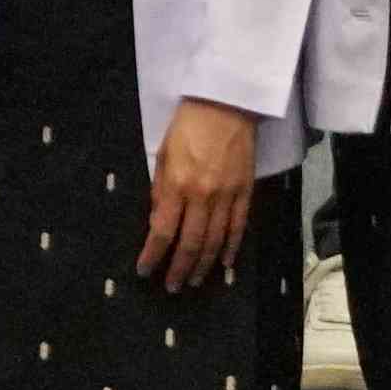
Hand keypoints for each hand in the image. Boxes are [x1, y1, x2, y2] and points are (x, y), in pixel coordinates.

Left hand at [135, 97, 257, 291]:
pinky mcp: (245, 191)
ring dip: (203, 265)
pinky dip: (231, 248)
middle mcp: (202, 195)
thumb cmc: (188, 125)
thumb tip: (157, 222)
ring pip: (215, 241)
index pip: (163, 231)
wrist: (226, 103)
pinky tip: (225, 263)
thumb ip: (160, 189)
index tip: (145, 270)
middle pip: (190, 243)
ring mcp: (227, 195)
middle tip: (172, 286)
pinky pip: (238, 226)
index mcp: (177, 184)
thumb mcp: (163, 154)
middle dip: (179, 269)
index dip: (153, 255)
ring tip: (195, 281)